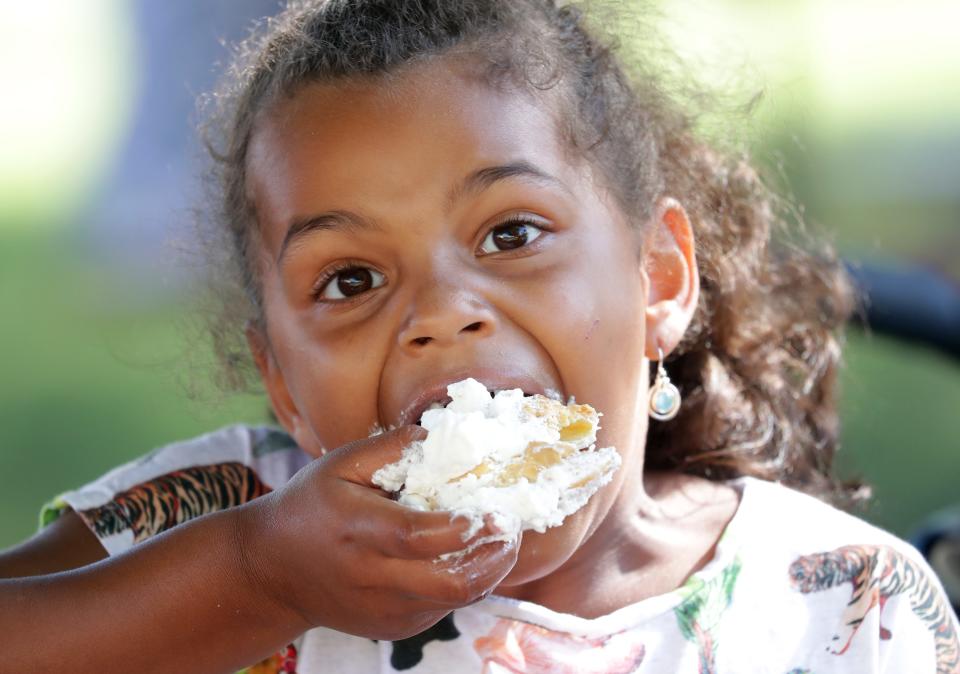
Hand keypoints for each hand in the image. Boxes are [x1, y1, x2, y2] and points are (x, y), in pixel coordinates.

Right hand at [236, 426, 518, 639]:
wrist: (273, 572)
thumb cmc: (311, 507)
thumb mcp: (340, 464)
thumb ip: (391, 448)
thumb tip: (441, 435)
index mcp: (359, 531)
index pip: (423, 536)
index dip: (468, 527)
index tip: (499, 511)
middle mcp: (373, 579)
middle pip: (450, 582)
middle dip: (495, 558)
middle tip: (513, 530)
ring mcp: (384, 610)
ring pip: (455, 600)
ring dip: (488, 571)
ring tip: (503, 541)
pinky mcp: (393, 628)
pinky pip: (442, 608)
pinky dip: (463, 583)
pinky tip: (468, 557)